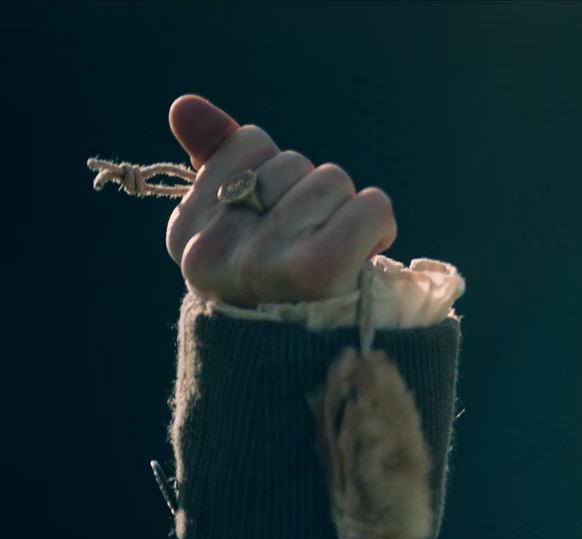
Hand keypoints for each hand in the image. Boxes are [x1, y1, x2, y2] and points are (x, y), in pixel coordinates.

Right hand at [166, 95, 395, 307]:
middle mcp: (213, 249)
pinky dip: (380, 225)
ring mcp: (261, 261)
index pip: (248, 144)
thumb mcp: (238, 229)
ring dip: (347, 213)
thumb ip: (214, 163)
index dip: (278, 177)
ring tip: (336, 259)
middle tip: (310, 250)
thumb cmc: (282, 292)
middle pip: (294, 163)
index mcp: (185, 234)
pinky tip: (366, 257)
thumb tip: (184, 106)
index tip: (276, 228)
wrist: (315, 373)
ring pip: (333, 181)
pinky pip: (369, 205)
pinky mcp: (315, 270)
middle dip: (314, 197)